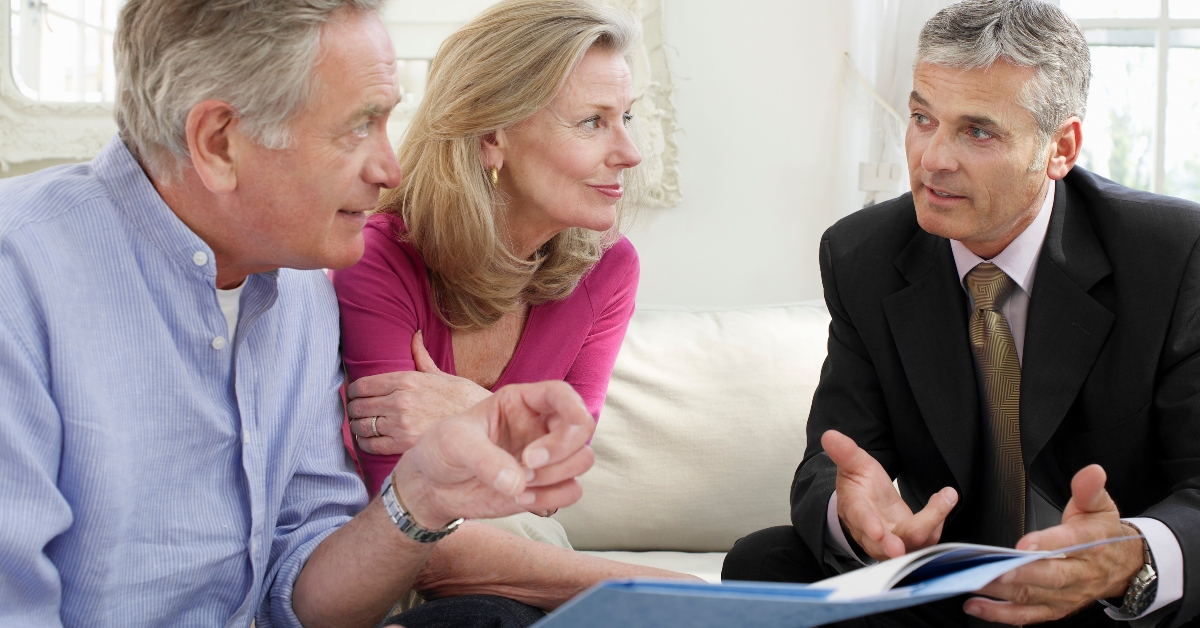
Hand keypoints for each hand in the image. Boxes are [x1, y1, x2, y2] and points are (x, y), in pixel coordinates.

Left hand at [349, 331, 491, 455]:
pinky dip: (365, 443)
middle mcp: (400, 400)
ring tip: (360, 427)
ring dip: (357, 427)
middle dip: (353, 410)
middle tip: (355, 413)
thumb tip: (415, 335)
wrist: (481, 426)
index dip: (352, 392)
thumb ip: (422, 357)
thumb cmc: (464, 399)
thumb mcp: (442, 375)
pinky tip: (368, 441)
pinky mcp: (404, 444)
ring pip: (361, 426)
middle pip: (358, 406)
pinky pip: (371, 444)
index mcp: (406, 379)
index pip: (362, 385)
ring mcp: (401, 423)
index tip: (353, 396)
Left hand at [391, 380, 595, 528]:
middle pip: (582, 427)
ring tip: (519, 485)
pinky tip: (520, 499)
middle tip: (526, 466)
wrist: (433, 485)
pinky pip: (572, 490)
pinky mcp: (546, 484)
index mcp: (521, 401)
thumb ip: (484, 458)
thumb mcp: (453, 443)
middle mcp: (540, 425)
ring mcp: (546, 455)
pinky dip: (552, 498)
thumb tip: (517, 483)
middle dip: (561, 451)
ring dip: (555, 477)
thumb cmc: (441, 450)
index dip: (567, 415)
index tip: (533, 452)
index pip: (562, 394)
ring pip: (582, 459)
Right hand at [824, 430, 957, 560]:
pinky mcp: (911, 542)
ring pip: (913, 543)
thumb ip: (845, 452)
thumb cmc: (859, 484)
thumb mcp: (854, 465)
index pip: (861, 519)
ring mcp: (893, 541)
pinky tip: (945, 498)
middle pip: (887, 544)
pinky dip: (939, 519)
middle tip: (906, 542)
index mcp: (855, 510)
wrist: (868, 504)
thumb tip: (829, 435)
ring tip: (945, 498)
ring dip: (931, 523)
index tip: (878, 532)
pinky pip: (928, 537)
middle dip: (895, 544)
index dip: (869, 525)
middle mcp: (873, 533)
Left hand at [966, 464, 1144, 624]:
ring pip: (1032, 596)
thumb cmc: (1102, 533)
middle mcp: (1079, 574)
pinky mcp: (1055, 608)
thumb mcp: (1100, 506)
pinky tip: (975, 605)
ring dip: (1000, 592)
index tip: (1024, 544)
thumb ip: (1089, 489)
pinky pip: (1026, 615)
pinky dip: (1000, 613)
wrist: (1121, 566)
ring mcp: (1066, 595)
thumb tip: (1092, 472)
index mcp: (1090, 544)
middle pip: (1049, 576)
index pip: (1069, 543)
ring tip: (971, 581)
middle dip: (1018, 573)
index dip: (1047, 543)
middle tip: (991, 568)